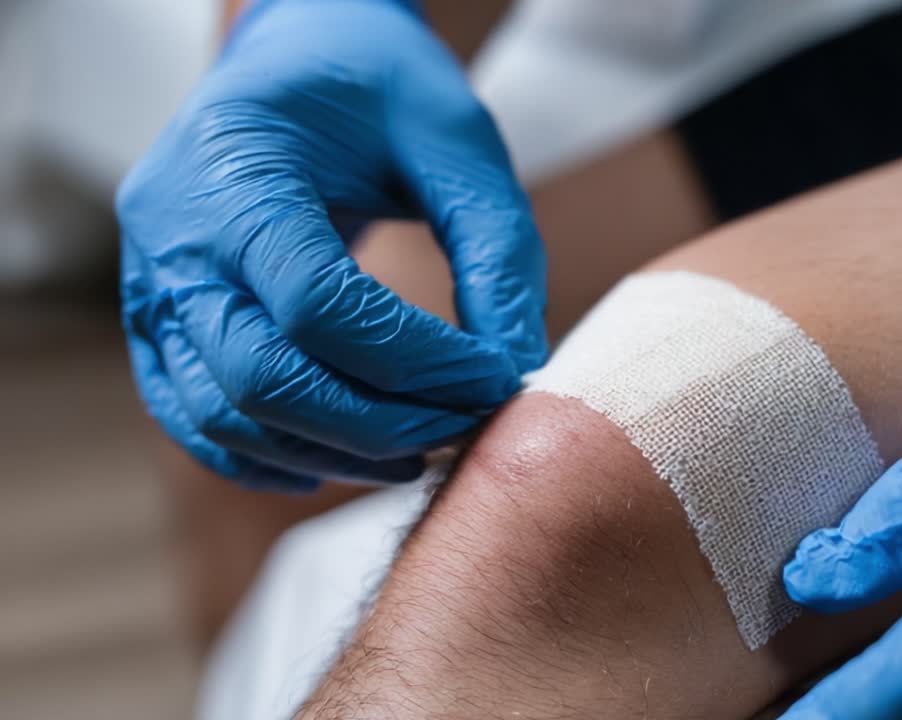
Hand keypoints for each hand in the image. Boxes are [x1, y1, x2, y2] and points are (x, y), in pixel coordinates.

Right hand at [116, 0, 545, 490]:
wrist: (300, 63)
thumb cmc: (379, 89)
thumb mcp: (456, 143)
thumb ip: (495, 251)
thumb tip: (515, 367)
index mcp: (234, 168)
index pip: (316, 304)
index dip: (415, 361)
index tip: (493, 378)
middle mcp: (172, 234)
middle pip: (262, 377)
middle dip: (378, 422)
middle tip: (463, 426)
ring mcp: (152, 284)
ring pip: (225, 416)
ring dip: (332, 452)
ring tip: (422, 447)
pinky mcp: (160, 321)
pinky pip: (198, 420)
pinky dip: (271, 457)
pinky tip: (350, 455)